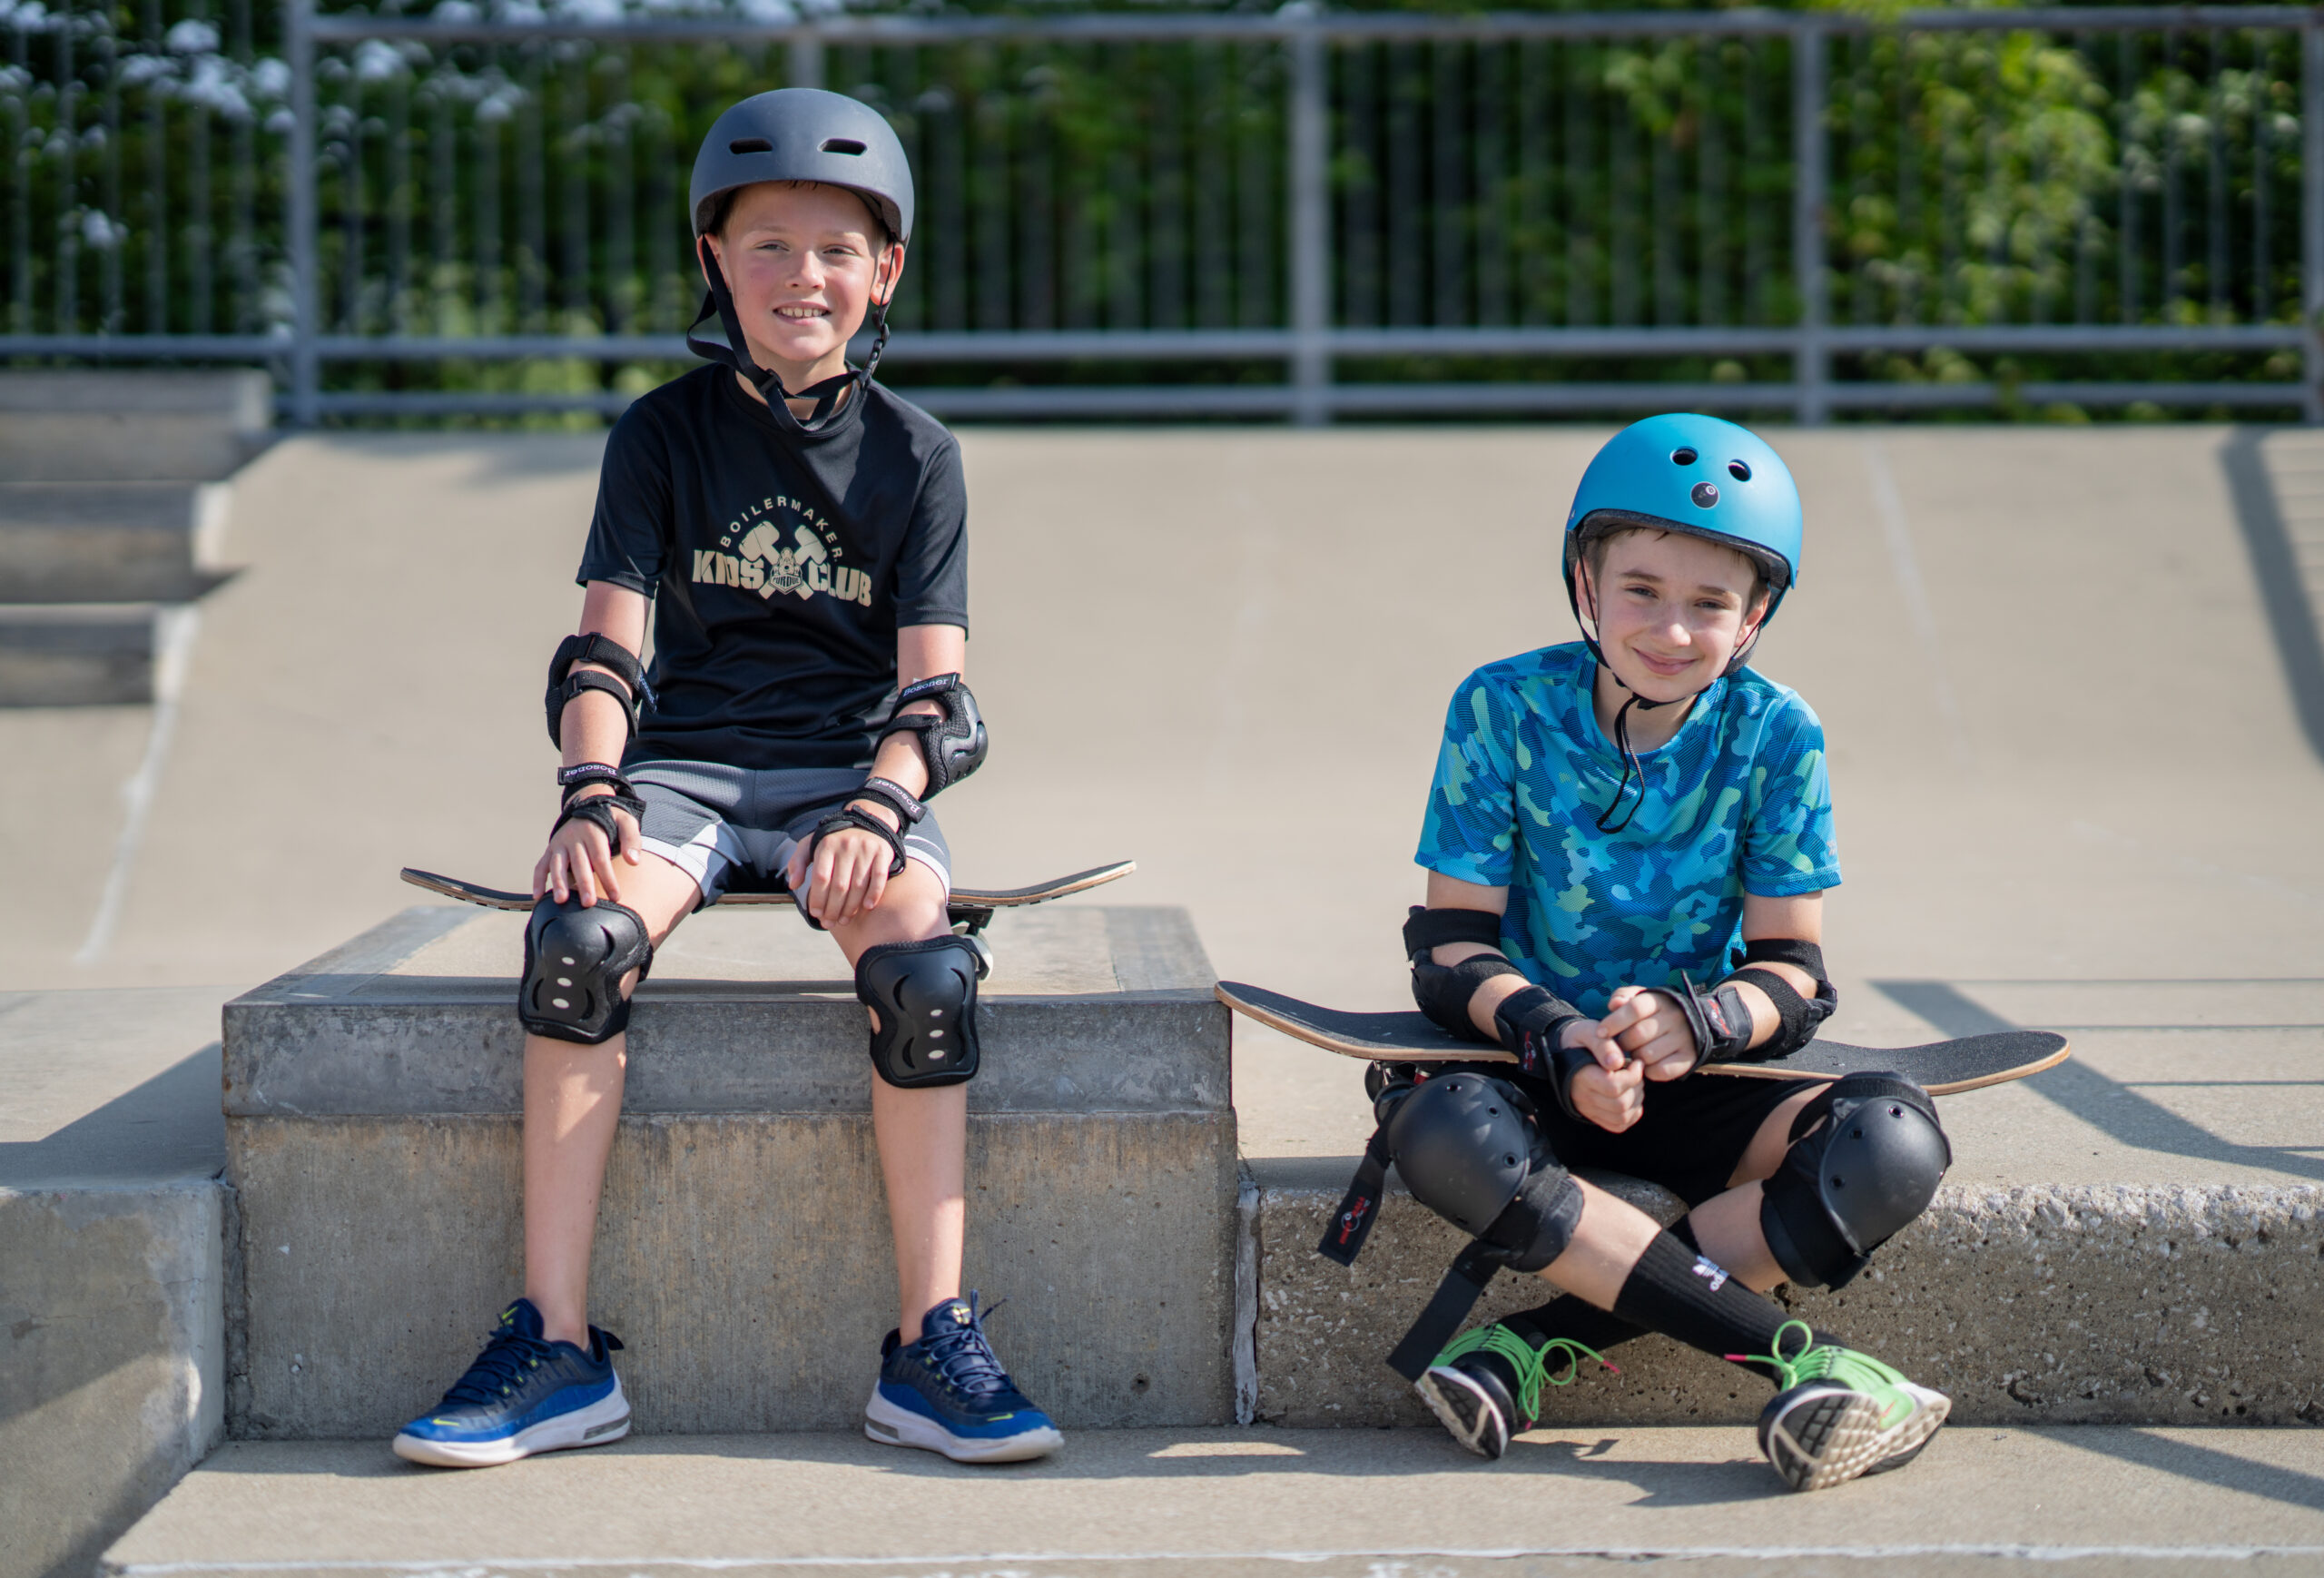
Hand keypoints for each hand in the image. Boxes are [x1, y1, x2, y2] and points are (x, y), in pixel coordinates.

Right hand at [533, 789, 640, 907]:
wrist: (588, 806)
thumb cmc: (611, 820)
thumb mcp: (626, 822)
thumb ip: (632, 840)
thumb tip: (634, 861)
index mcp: (593, 832)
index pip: (600, 858)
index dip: (608, 878)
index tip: (615, 896)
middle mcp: (573, 837)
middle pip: (579, 863)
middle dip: (584, 884)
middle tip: (589, 903)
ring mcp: (559, 843)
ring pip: (557, 864)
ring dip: (558, 882)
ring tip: (561, 900)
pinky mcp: (550, 850)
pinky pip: (541, 865)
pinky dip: (538, 880)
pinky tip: (538, 896)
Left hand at [784, 800, 900, 927]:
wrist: (866, 822)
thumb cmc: (834, 841)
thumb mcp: (810, 845)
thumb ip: (797, 863)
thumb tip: (792, 885)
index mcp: (826, 845)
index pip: (821, 878)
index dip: (818, 899)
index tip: (816, 914)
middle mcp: (846, 845)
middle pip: (839, 886)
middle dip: (833, 909)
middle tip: (829, 923)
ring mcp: (866, 849)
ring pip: (858, 886)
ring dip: (851, 908)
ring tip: (844, 920)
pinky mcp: (882, 852)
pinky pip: (879, 878)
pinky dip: (873, 894)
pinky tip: (866, 907)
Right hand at [1564, 1016, 1645, 1131]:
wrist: (1562, 1052)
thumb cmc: (1579, 1040)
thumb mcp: (1588, 1032)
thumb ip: (1603, 1045)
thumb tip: (1617, 1063)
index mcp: (1581, 1076)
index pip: (1612, 1086)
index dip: (1632, 1075)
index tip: (1636, 1062)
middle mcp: (1583, 1097)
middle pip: (1620, 1104)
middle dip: (1636, 1087)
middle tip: (1635, 1071)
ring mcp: (1588, 1109)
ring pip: (1622, 1117)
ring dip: (1636, 1100)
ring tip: (1633, 1083)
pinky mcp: (1594, 1115)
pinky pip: (1619, 1125)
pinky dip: (1632, 1113)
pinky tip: (1631, 1096)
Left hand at [1600, 984, 1699, 1081]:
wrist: (1689, 1024)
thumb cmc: (1652, 1012)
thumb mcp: (1639, 998)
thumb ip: (1623, 997)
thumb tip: (1614, 1005)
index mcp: (1659, 1001)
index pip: (1634, 1009)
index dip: (1614, 1022)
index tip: (1600, 1032)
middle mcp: (1674, 1017)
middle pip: (1638, 1035)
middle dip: (1623, 1043)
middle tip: (1622, 1044)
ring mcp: (1684, 1038)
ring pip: (1647, 1055)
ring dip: (1636, 1057)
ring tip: (1637, 1052)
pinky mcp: (1689, 1057)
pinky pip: (1661, 1070)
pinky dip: (1649, 1071)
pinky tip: (1648, 1064)